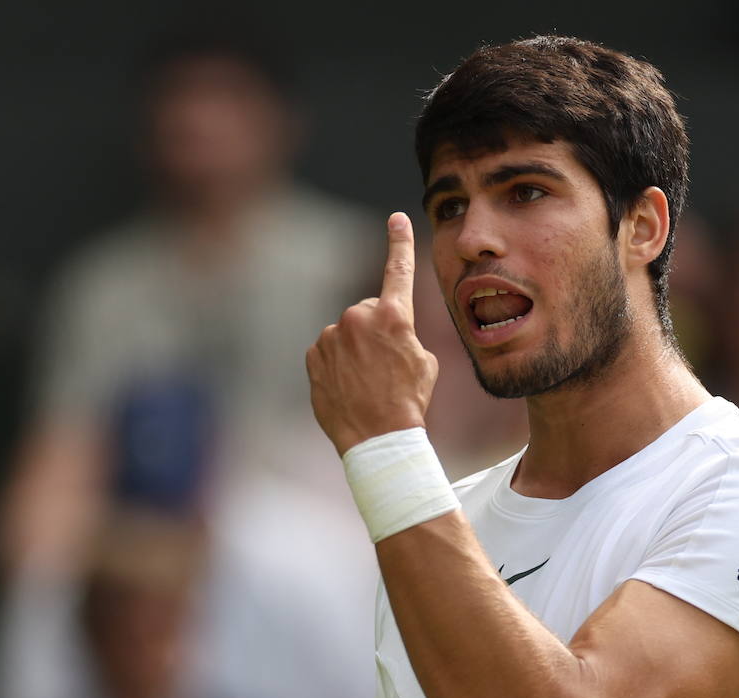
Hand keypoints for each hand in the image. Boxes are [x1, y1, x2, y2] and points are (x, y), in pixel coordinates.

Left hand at [308, 212, 438, 455]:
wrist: (378, 438)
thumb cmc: (409, 402)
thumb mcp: (424, 362)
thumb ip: (404, 335)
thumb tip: (388, 333)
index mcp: (394, 316)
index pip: (398, 270)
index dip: (399, 242)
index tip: (397, 219)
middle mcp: (359, 318)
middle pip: (368, 313)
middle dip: (375, 333)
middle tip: (385, 368)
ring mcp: (332, 336)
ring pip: (346, 335)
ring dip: (355, 352)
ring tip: (367, 384)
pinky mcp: (314, 355)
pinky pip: (328, 352)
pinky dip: (336, 366)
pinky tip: (348, 388)